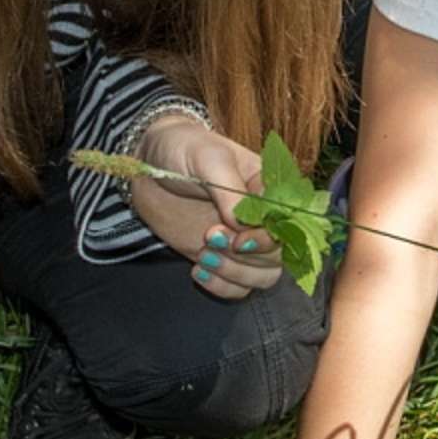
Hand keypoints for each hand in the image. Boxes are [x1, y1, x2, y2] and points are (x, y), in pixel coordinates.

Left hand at [135, 118, 282, 298]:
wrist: (147, 167)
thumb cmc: (183, 150)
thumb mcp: (208, 159)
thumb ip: (230, 190)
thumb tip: (243, 225)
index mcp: (269, 188)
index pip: (291, 223)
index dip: (270, 238)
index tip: (239, 239)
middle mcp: (262, 218)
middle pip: (281, 255)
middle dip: (248, 256)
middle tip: (211, 237)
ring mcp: (242, 241)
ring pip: (263, 276)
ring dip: (235, 273)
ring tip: (203, 255)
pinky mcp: (222, 259)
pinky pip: (238, 288)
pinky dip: (221, 286)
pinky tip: (198, 270)